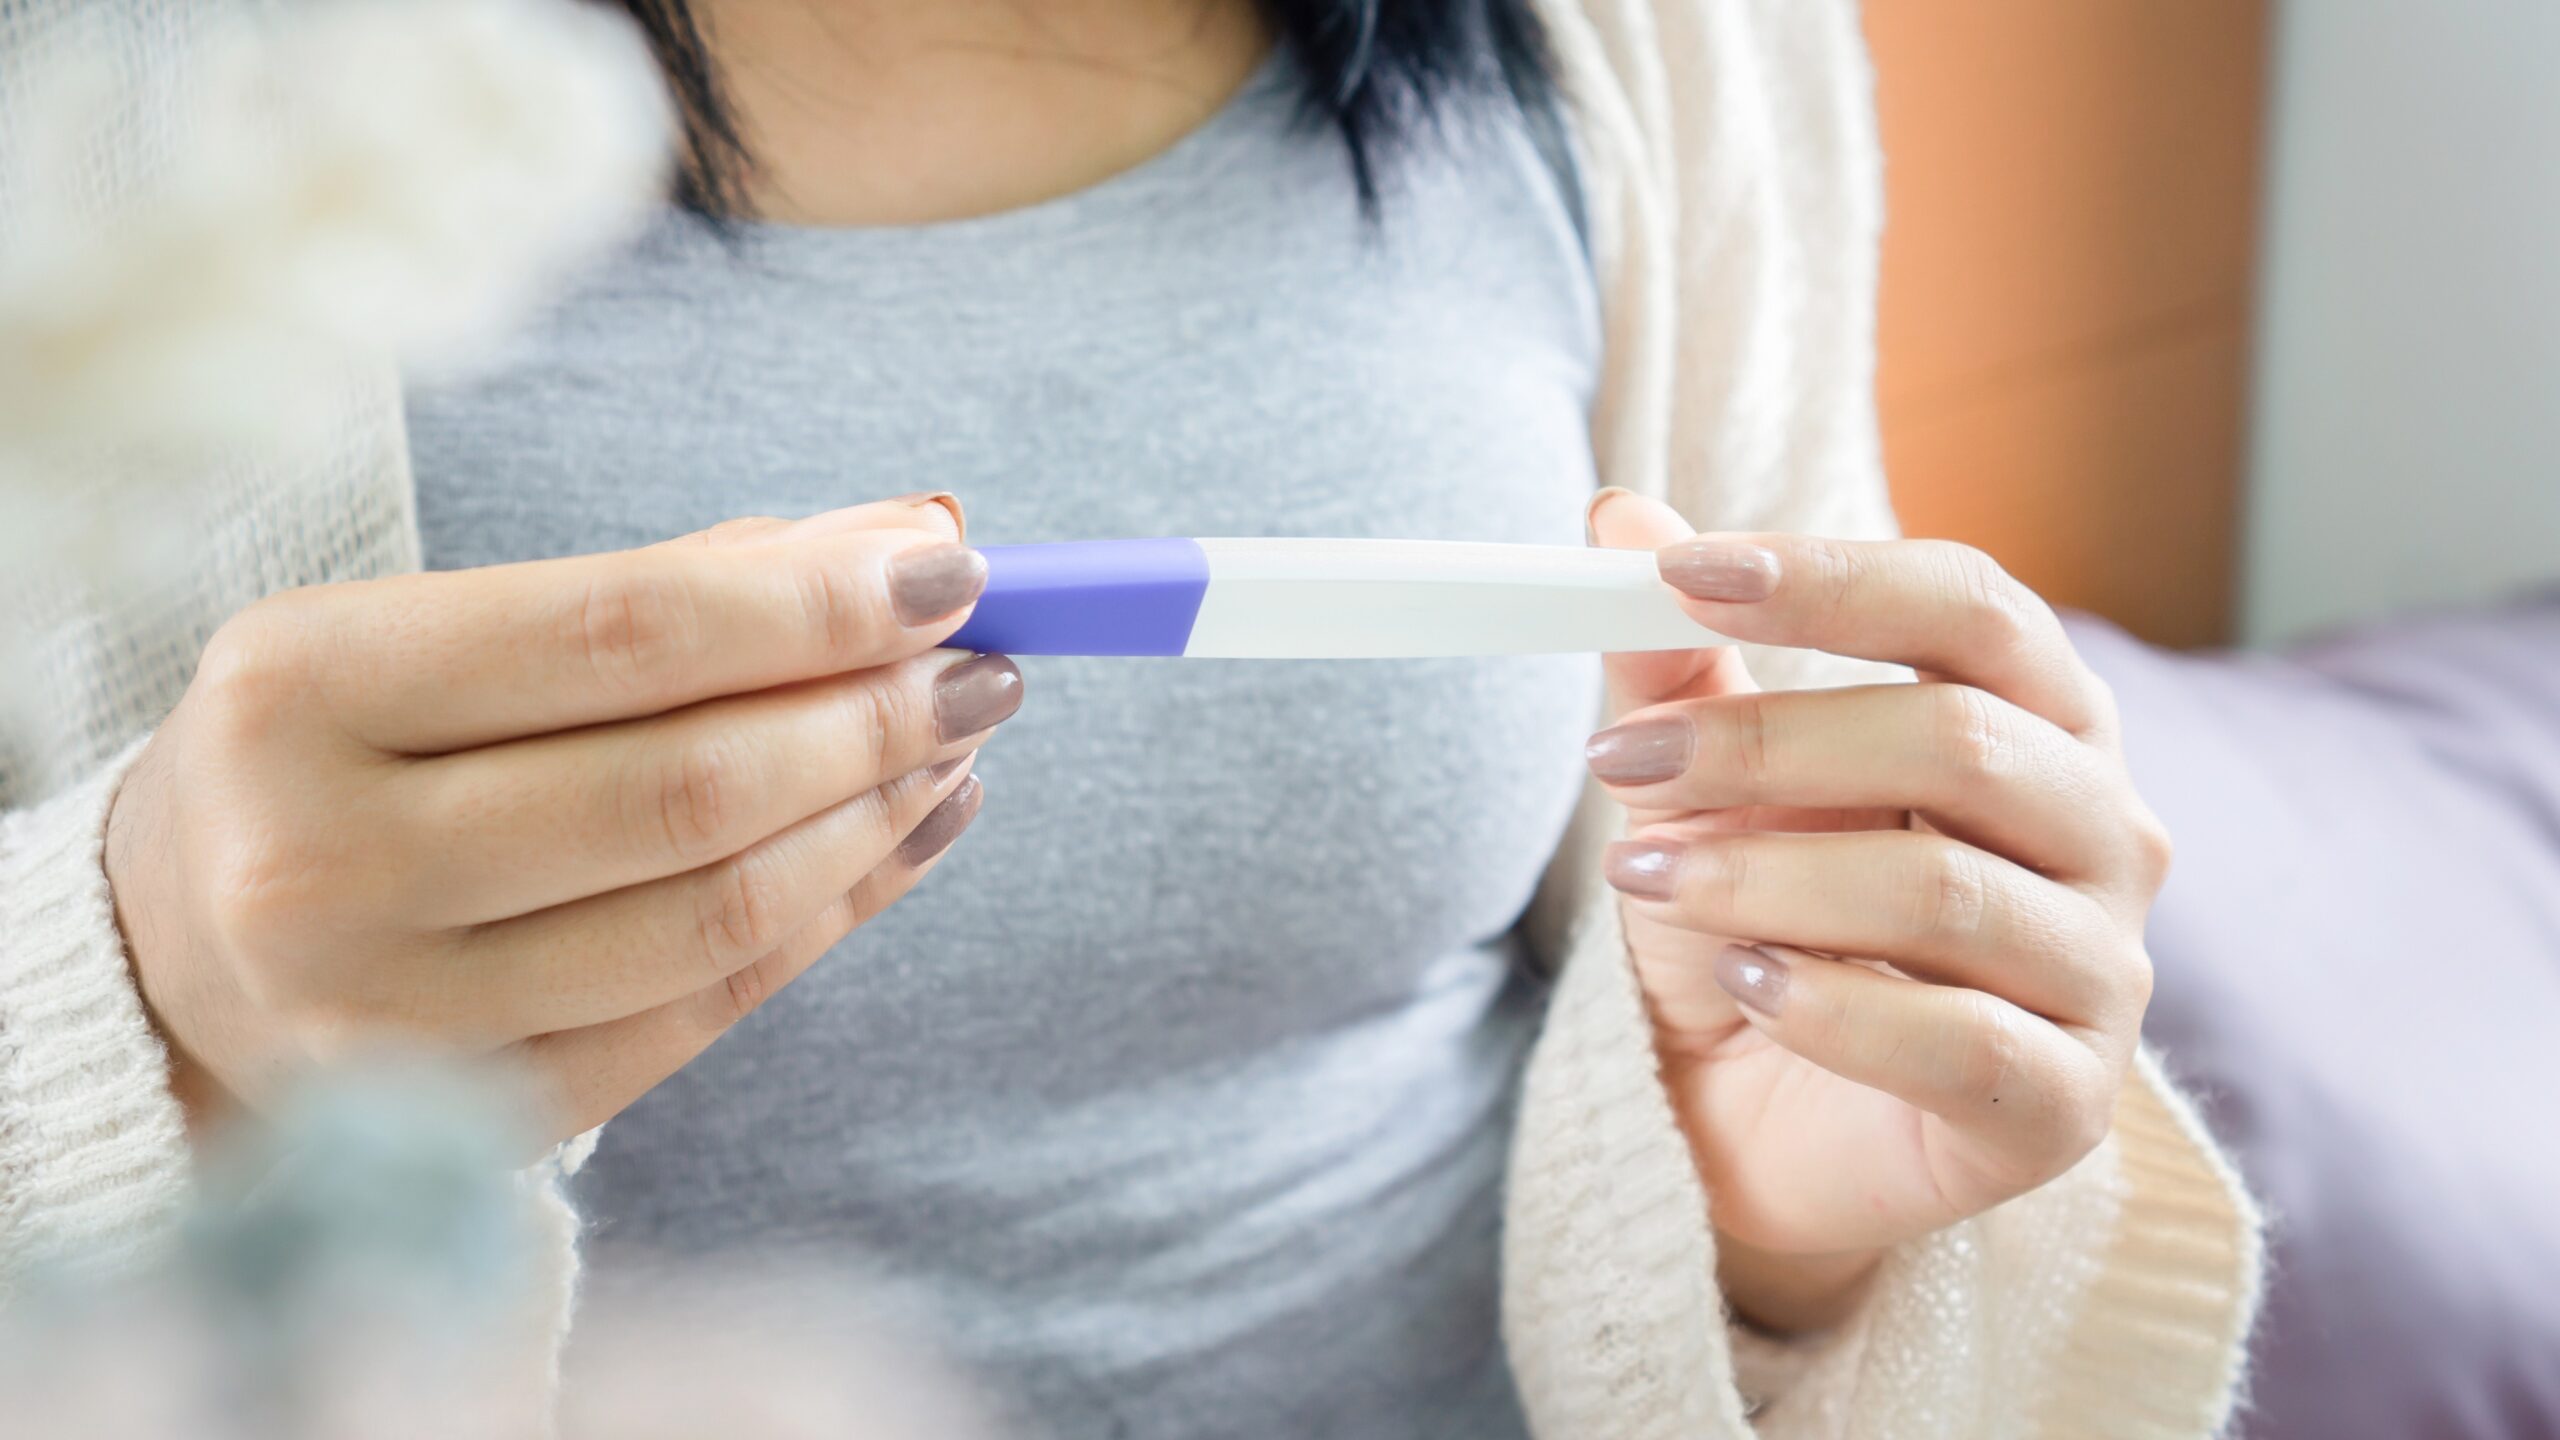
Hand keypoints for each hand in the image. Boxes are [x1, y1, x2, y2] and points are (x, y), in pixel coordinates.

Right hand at [106, 497, 1017, 1150]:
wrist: (179, 943)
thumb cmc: (344, 751)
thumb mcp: (443, 635)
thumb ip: (670, 588)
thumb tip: (905, 537)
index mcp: (301, 688)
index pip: (620, 633)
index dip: (812, 605)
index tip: (953, 567)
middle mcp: (323, 861)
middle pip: (685, 787)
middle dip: (871, 716)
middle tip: (985, 668)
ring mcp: (389, 1017)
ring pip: (712, 913)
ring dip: (873, 819)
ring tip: (954, 747)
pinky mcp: (467, 1118)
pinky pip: (703, 1010)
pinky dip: (829, 917)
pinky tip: (900, 840)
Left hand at [1585, 492, 2166, 1333]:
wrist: (1754, 1127)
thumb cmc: (1759, 929)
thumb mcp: (1705, 790)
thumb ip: (1679, 664)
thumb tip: (1618, 515)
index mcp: (2038, 720)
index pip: (1970, 605)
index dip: (1831, 580)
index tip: (1680, 571)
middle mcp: (2102, 830)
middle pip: (1960, 739)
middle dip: (1766, 745)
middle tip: (1619, 761)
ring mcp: (2103, 971)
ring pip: (1945, 891)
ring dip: (1768, 877)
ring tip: (1648, 880)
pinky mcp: (2065, 1103)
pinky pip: (1962, 1041)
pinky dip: (1829, 1007)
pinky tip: (1744, 985)